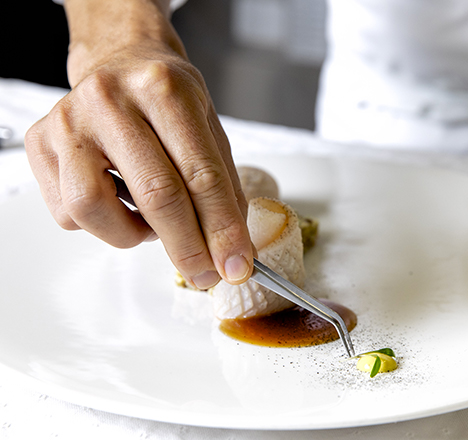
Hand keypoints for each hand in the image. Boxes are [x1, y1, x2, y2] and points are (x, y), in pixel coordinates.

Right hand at [24, 0, 253, 288]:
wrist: (119, 60)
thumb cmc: (165, 97)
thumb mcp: (207, 126)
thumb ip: (222, 185)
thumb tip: (232, 248)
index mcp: (164, 89)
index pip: (201, 174)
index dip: (222, 228)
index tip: (236, 264)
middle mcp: (110, 100)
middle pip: (156, 194)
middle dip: (188, 248)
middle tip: (206, 273)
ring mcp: (68, 121)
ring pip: (93, 208)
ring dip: (132, 235)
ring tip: (152, 224)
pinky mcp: (41, 143)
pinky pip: (68, 212)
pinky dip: (103, 224)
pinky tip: (120, 202)